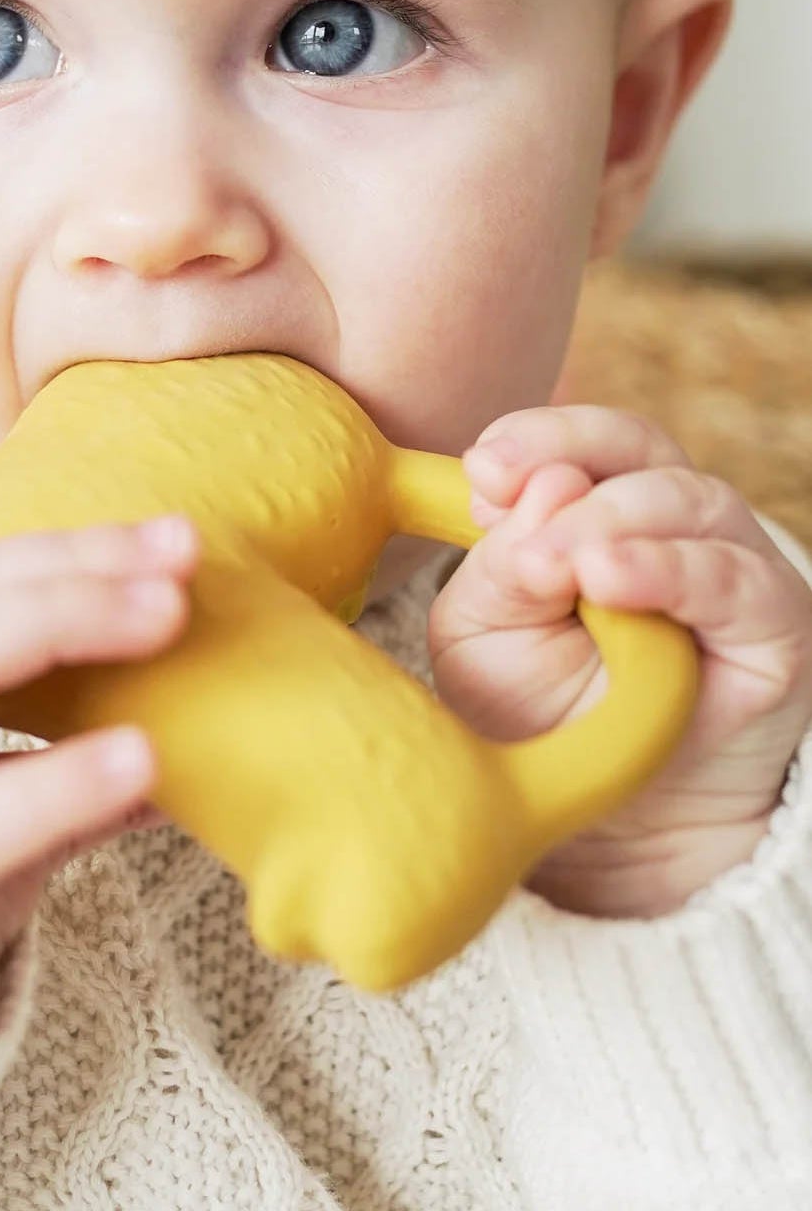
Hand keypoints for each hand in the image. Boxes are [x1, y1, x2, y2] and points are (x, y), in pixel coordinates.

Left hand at [428, 406, 811, 916]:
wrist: (612, 814)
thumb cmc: (538, 708)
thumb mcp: (484, 634)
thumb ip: (497, 568)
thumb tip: (534, 496)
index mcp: (594, 504)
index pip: (579, 440)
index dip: (532, 440)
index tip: (481, 471)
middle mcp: (666, 520)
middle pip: (633, 449)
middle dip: (564, 470)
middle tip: (506, 519)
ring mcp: (725, 563)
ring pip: (686, 500)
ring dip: (612, 522)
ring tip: (562, 563)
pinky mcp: (772, 623)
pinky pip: (733, 580)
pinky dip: (671, 571)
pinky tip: (613, 581)